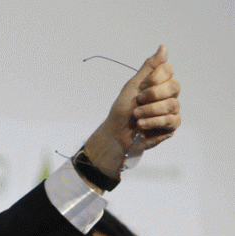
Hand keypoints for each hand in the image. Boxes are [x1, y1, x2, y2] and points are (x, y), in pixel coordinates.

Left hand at [83, 45, 180, 179]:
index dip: (154, 79)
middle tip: (138, 101)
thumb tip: (163, 47)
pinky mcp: (171, 126)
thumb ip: (149, 67)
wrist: (116, 133)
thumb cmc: (122, 109)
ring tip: (136, 116)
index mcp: (159, 83)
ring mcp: (172, 110)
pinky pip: (170, 120)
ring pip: (172, 104)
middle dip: (153, 95)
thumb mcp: (133, 86)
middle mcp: (168, 95)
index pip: (168, 71)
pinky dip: (153, 122)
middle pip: (174, 86)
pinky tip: (141, 125)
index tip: (140, 87)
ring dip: (150, 110)